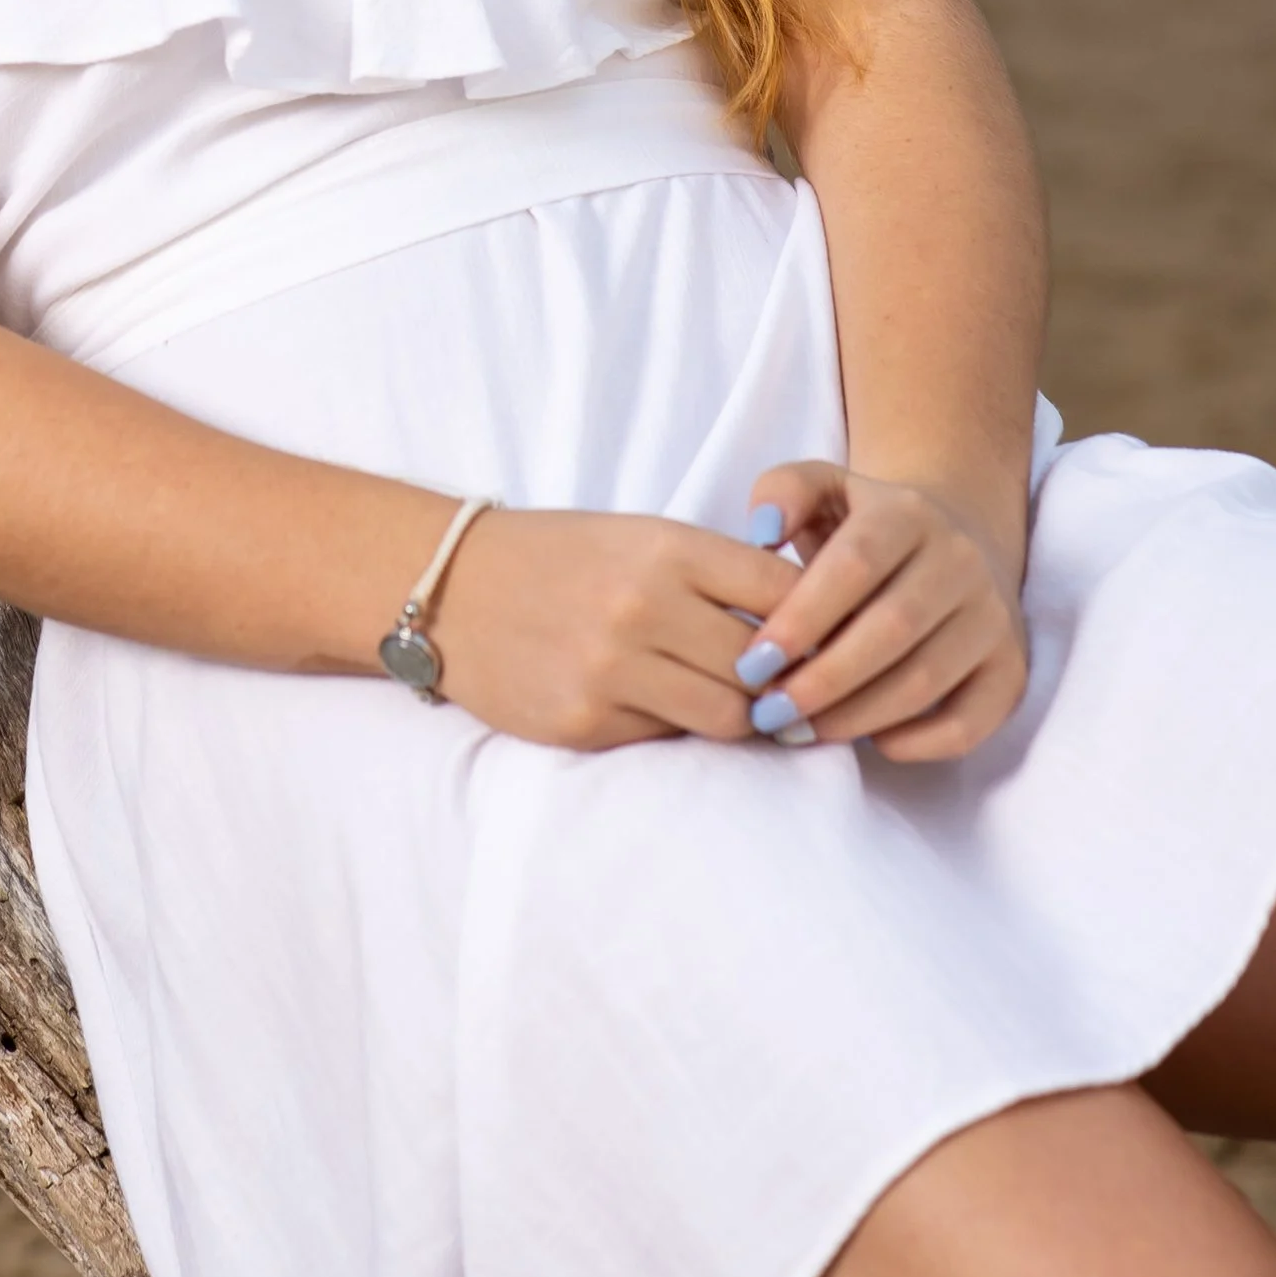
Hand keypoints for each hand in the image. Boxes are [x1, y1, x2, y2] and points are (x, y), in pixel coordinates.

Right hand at [419, 506, 824, 751]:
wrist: (453, 589)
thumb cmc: (561, 559)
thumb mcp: (641, 538)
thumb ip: (717, 574)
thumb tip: (808, 623)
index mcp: (666, 548)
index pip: (782, 593)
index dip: (814, 619)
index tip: (822, 635)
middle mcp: (644, 607)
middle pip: (764, 666)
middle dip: (780, 679)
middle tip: (782, 683)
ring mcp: (612, 669)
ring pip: (729, 716)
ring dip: (738, 714)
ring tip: (728, 699)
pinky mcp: (585, 722)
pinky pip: (667, 738)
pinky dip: (675, 725)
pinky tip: (656, 703)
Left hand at [733, 462, 1027, 761]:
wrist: (957, 539)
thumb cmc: (864, 528)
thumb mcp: (821, 489)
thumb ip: (782, 492)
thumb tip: (763, 531)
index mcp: (906, 513)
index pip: (855, 564)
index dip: (801, 619)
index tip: (751, 664)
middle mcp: (960, 561)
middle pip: (892, 629)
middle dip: (822, 680)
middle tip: (769, 711)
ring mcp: (993, 616)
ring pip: (925, 680)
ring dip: (856, 717)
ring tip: (800, 731)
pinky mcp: (1011, 668)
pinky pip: (971, 721)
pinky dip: (918, 743)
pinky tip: (869, 741)